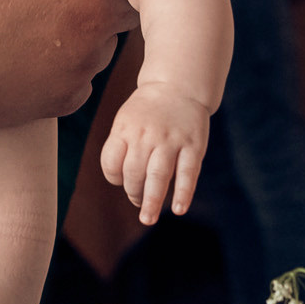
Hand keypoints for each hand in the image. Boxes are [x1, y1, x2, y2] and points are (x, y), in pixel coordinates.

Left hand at [100, 83, 207, 222]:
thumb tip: (125, 184)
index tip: (122, 179)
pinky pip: (188, 173)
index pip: (111, 163)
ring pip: (158, 176)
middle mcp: (146, 135)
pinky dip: (184, 193)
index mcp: (125, 129)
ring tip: (148, 218)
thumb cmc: (147, 112)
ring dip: (152, 201)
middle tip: (139, 202)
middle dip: (133, 193)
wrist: (178, 85)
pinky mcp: (193, 145)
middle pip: (133, 173)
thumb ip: (121, 148)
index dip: (115, 178)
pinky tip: (179, 209)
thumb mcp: (125, 121)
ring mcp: (171, 140)